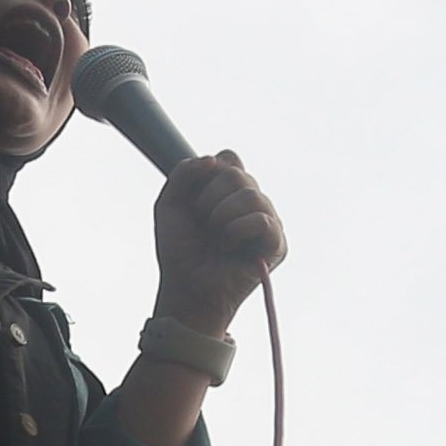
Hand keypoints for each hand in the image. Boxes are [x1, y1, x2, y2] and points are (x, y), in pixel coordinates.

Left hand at [148, 146, 284, 326]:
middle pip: (237, 173)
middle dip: (209, 198)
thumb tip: (215, 161)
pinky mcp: (276, 244)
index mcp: (229, 190)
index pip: (229, 158)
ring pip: (251, 194)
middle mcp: (252, 202)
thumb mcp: (169, 203)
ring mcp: (268, 221)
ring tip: (216, 236)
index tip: (194, 201)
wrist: (185, 286)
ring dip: (221, 215)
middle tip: (203, 223)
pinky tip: (228, 246)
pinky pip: (262, 220)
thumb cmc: (180, 249)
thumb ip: (184, 172)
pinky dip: (237, 230)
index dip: (207, 175)